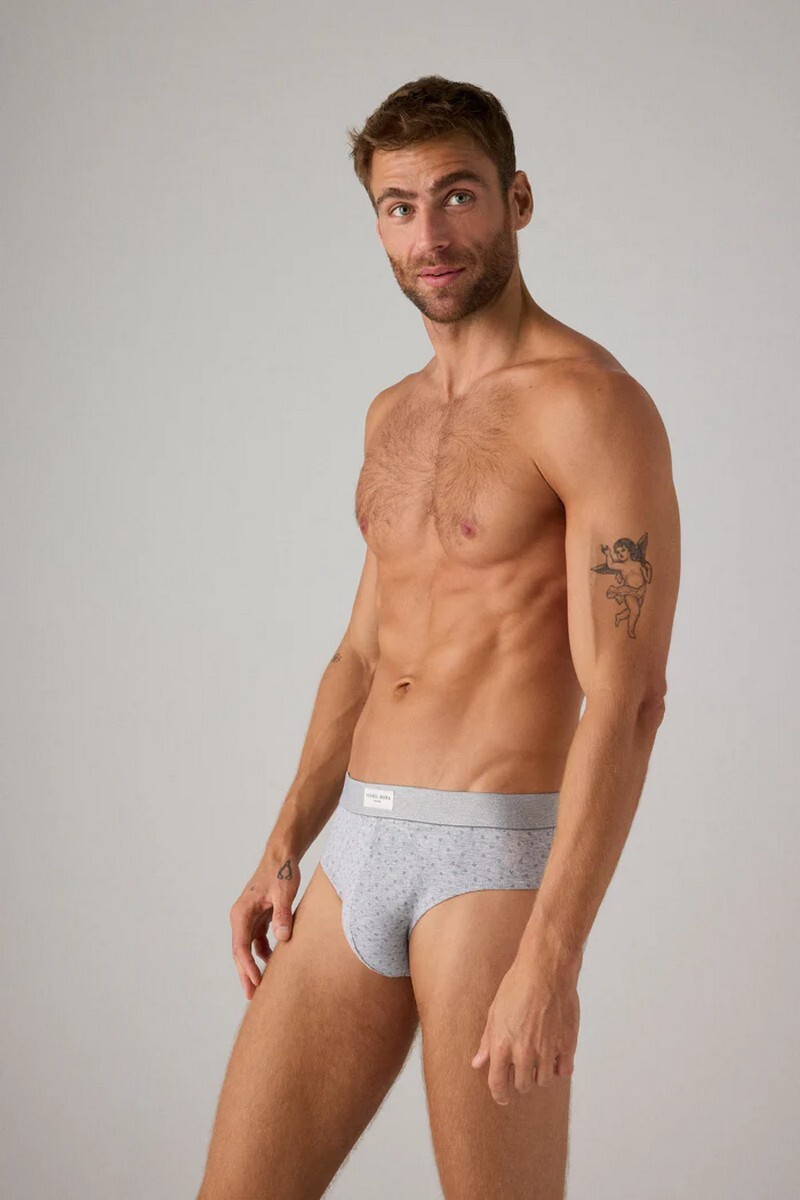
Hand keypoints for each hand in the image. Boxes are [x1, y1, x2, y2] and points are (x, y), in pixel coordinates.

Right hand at [229, 851, 300, 998]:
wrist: (282, 855)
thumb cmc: (281, 871)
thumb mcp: (284, 892)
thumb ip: (282, 914)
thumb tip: (282, 938)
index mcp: (242, 913)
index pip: (241, 947)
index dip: (247, 967)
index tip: (256, 982)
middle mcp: (242, 917)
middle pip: (240, 952)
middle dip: (245, 974)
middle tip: (252, 996)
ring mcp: (250, 918)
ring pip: (248, 949)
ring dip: (254, 967)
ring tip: (263, 987)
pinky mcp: (260, 917)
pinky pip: (258, 941)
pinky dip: (264, 954)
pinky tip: (274, 964)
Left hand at [471, 955, 580, 1103]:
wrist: (546, 970)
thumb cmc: (518, 986)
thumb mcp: (494, 1012)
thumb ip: (487, 1041)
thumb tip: (478, 1062)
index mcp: (502, 1045)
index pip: (498, 1084)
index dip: (499, 1095)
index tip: (502, 1097)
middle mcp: (524, 1052)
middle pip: (523, 1086)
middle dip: (521, 1081)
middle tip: (523, 1070)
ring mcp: (547, 1051)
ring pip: (544, 1081)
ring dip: (540, 1074)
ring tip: (540, 1058)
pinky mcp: (567, 1045)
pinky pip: (563, 1071)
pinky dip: (559, 1068)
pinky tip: (556, 1056)